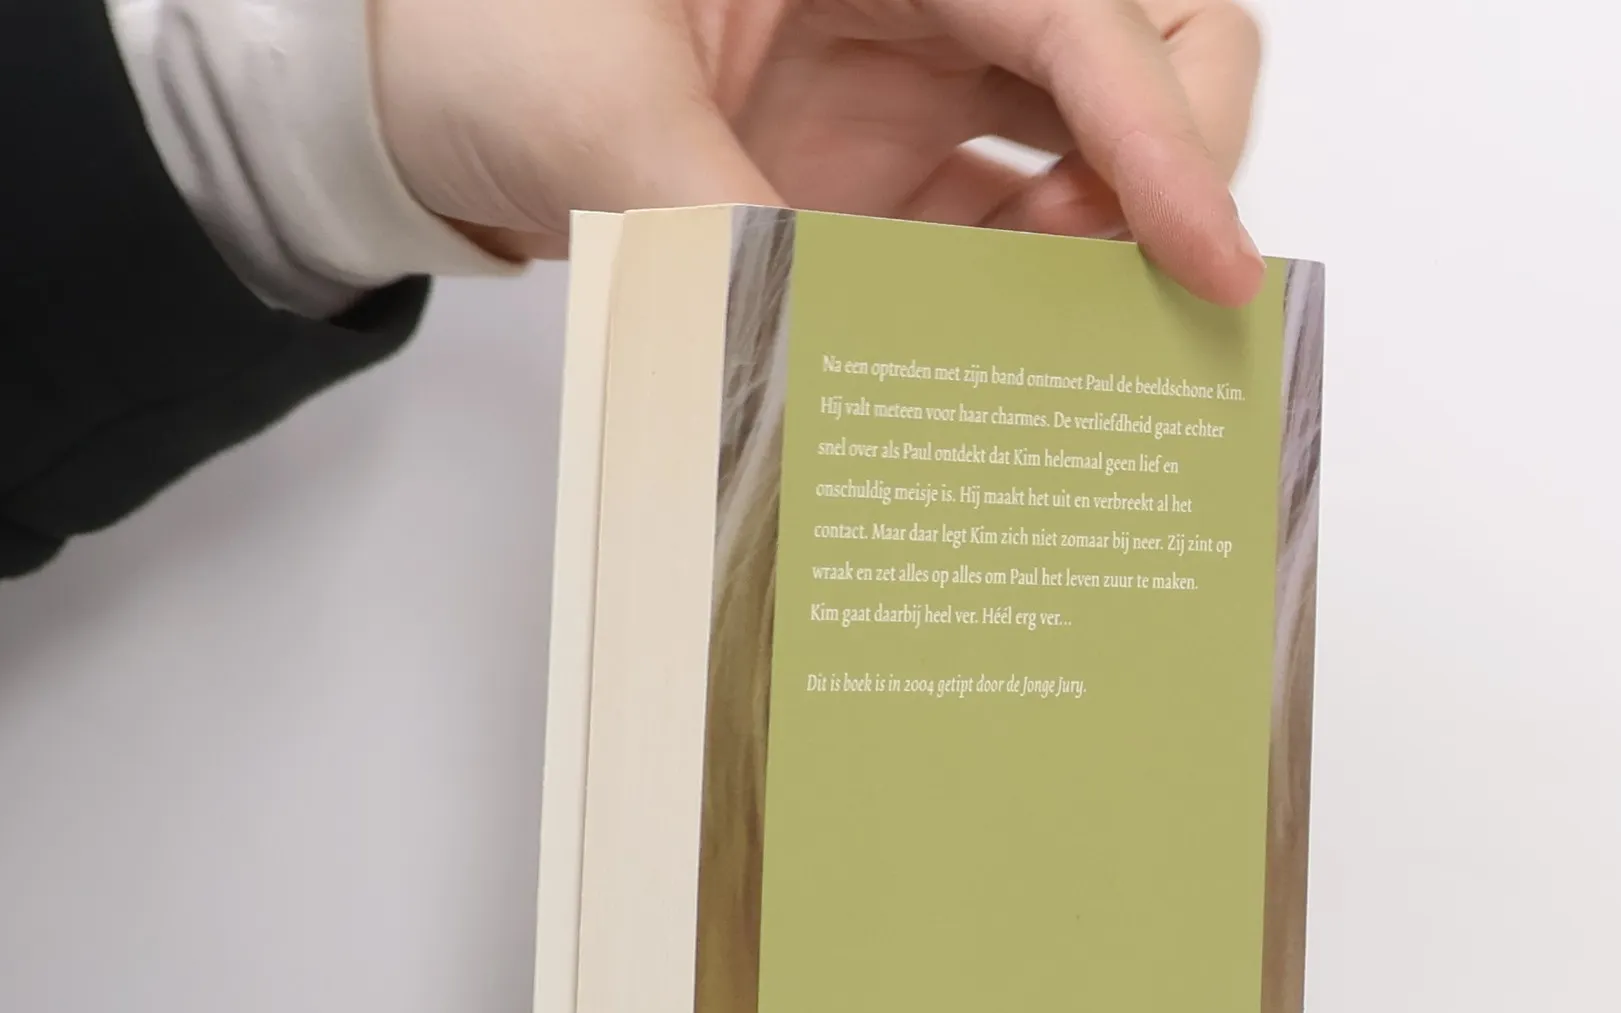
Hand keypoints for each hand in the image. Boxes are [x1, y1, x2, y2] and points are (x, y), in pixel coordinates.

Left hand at [371, 0, 1265, 305]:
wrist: (410, 84)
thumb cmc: (485, 20)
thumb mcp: (597, 102)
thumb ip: (726, 216)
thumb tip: (842, 353)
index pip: (1079, 10)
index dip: (1166, 130)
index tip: (1210, 258)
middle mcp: (924, 1)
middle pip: (1142, 47)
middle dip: (1169, 165)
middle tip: (1113, 285)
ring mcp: (909, 94)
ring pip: (1087, 155)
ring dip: (1096, 255)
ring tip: (1038, 347)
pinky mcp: (878, 184)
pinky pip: (993, 238)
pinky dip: (1014, 306)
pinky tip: (989, 367)